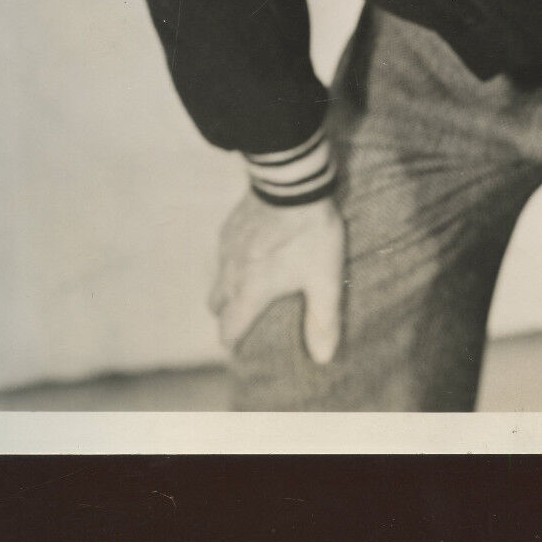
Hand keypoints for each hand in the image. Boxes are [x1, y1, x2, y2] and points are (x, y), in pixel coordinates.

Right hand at [208, 191, 345, 363]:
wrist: (293, 183)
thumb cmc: (310, 233)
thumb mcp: (324, 278)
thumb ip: (323, 320)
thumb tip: (322, 359)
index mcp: (250, 291)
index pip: (228, 329)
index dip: (233, 343)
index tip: (244, 349)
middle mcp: (230, 273)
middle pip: (216, 306)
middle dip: (228, 316)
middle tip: (250, 319)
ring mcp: (227, 247)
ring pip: (218, 278)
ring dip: (229, 288)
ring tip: (254, 286)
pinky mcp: (230, 226)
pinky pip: (224, 253)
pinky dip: (233, 262)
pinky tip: (256, 253)